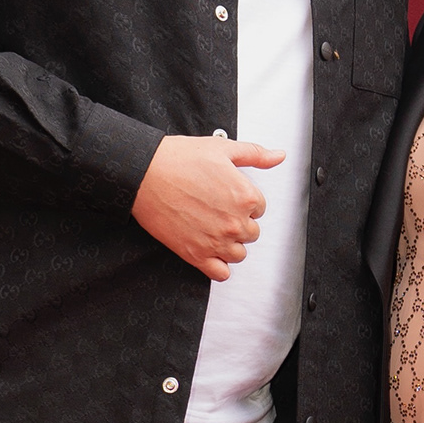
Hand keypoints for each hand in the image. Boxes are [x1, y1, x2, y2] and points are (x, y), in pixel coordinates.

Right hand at [132, 135, 285, 280]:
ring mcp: (216, 241)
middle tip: (217, 211)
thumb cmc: (178, 159)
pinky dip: (219, 266)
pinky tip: (209, 250)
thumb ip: (255, 154)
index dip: (244, 202)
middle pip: (251, 233)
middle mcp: (234, 222)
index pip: (260, 209)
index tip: (227, 197)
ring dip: (230, 244)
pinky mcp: (196, 255)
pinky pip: (221, 273)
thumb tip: (278, 156)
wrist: (144, 173)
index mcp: (245, 196)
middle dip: (238, 223)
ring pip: (238, 254)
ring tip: (212, 229)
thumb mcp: (223, 149)